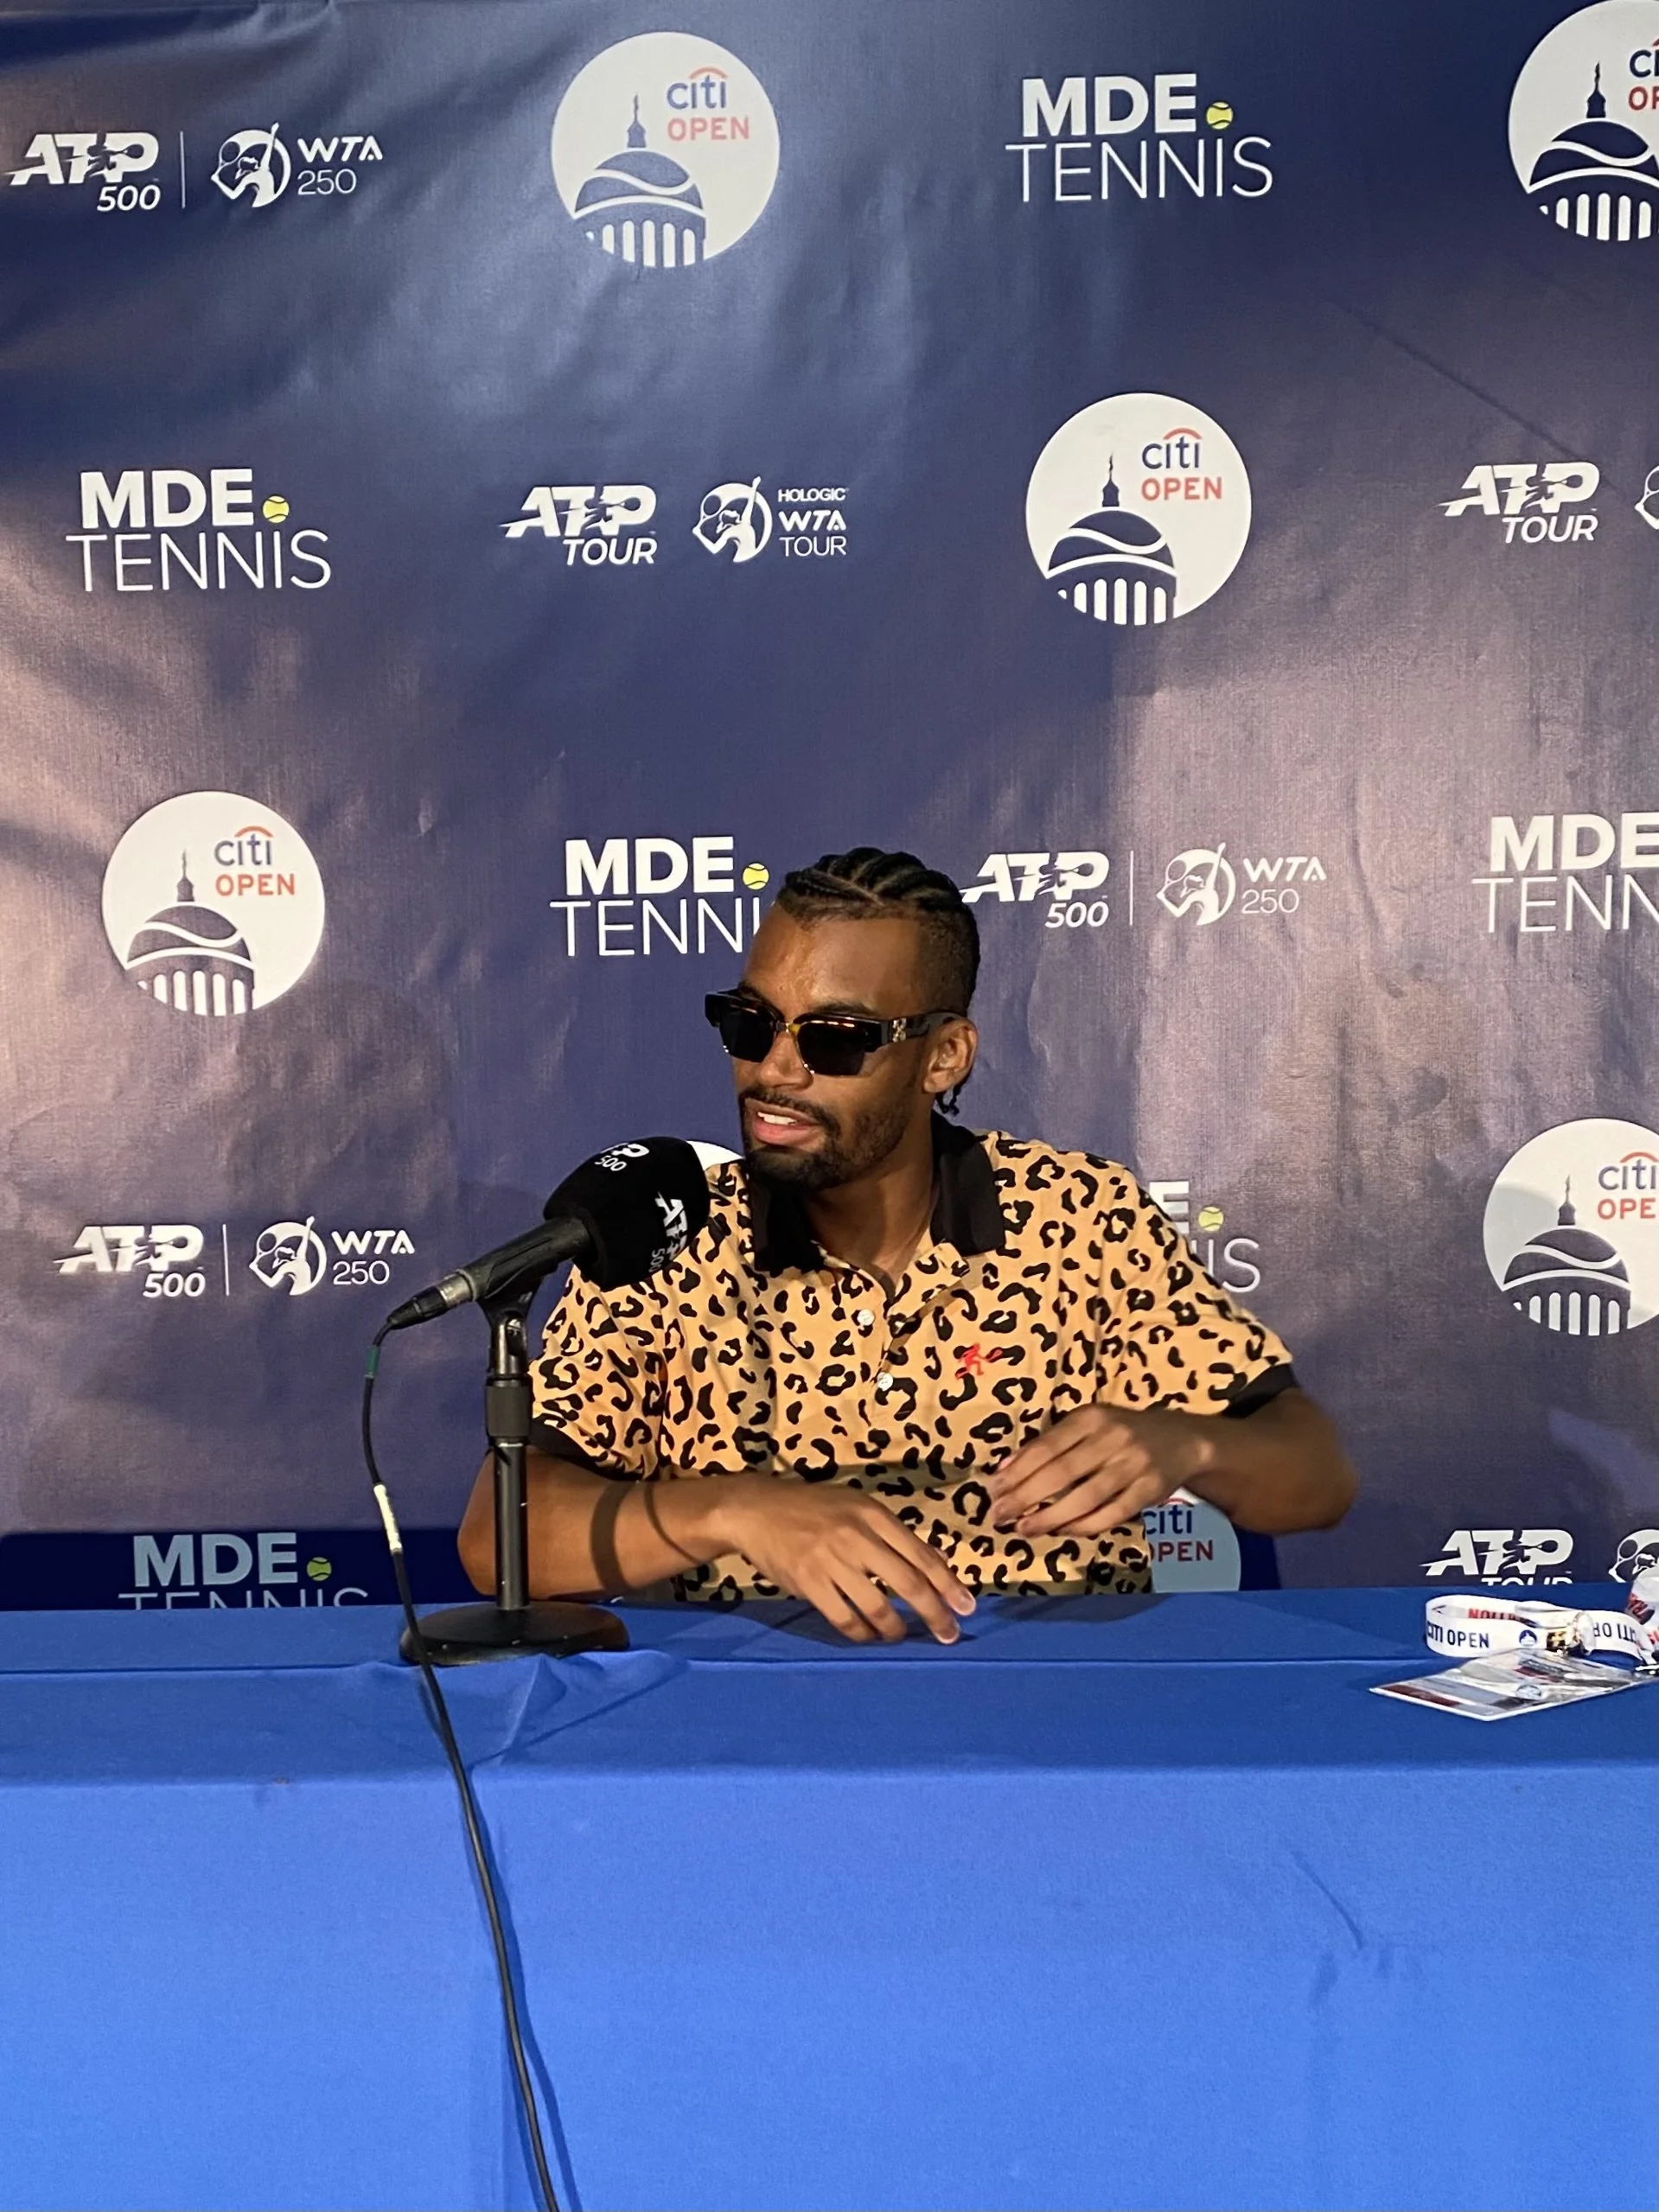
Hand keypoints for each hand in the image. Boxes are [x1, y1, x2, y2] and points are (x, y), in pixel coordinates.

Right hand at [711, 1478, 975, 1644]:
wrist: (757, 1510)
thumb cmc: (812, 1509)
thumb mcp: (855, 1507)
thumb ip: (889, 1534)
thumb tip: (930, 1568)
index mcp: (874, 1514)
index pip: (922, 1554)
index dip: (949, 1584)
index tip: (967, 1607)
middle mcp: (857, 1535)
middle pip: (908, 1582)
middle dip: (934, 1613)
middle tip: (949, 1633)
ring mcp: (832, 1560)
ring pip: (878, 1606)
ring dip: (895, 1628)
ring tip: (899, 1635)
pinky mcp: (809, 1582)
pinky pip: (844, 1618)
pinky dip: (861, 1632)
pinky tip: (868, 1635)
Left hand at [985, 1405, 1212, 1537]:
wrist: (1181, 1439)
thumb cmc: (1119, 1432)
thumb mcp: (1086, 1426)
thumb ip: (1049, 1444)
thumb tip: (1004, 1470)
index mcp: (1091, 1417)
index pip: (1047, 1446)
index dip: (1017, 1471)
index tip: (993, 1490)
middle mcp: (1112, 1438)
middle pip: (1062, 1472)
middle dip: (1026, 1496)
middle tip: (999, 1516)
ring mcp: (1133, 1464)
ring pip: (1086, 1497)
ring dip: (1051, 1516)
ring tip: (1024, 1529)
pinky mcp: (1149, 1490)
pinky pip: (1111, 1514)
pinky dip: (1084, 1526)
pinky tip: (1061, 1531)